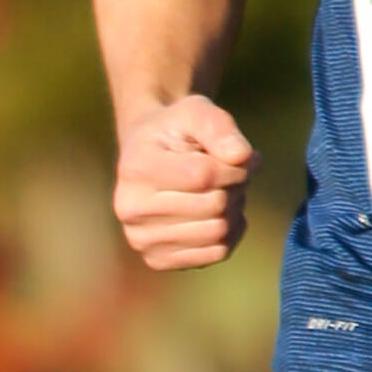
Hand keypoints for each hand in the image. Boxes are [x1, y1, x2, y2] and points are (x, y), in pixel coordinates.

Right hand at [114, 92, 254, 272]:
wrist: (149, 157)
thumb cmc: (176, 131)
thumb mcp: (196, 111)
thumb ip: (220, 127)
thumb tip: (242, 156)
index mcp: (134, 167)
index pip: (203, 175)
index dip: (236, 165)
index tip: (240, 155)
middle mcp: (129, 208)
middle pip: (214, 205)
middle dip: (235, 186)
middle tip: (231, 173)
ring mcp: (140, 239)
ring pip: (218, 232)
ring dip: (234, 209)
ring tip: (222, 190)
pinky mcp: (157, 260)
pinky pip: (216, 253)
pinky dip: (230, 232)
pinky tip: (219, 214)